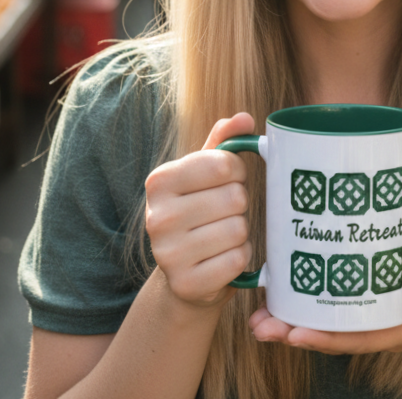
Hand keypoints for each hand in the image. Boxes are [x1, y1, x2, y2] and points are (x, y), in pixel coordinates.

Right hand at [144, 113, 254, 307]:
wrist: (185, 274)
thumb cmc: (200, 213)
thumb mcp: (205, 175)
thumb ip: (223, 143)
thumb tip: (244, 118)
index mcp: (160, 181)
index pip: (225, 164)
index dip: (238, 172)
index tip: (229, 181)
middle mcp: (157, 216)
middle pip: (235, 198)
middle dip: (239, 205)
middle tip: (224, 214)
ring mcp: (168, 254)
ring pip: (238, 229)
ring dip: (241, 233)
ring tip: (222, 236)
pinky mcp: (187, 283)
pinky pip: (238, 260)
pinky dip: (240, 258)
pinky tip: (223, 258)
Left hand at [248, 249, 401, 353]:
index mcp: (399, 328)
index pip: (356, 339)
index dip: (324, 339)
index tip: (293, 335)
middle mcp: (377, 326)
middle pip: (330, 336)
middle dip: (293, 332)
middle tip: (259, 324)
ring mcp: (367, 315)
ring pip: (324, 323)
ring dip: (291, 320)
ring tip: (257, 315)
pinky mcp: (361, 297)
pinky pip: (329, 306)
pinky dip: (305, 302)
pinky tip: (282, 291)